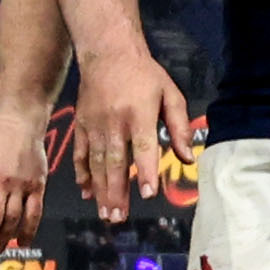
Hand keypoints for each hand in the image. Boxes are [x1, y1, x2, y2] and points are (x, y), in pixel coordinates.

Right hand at [75, 53, 193, 216]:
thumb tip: (188, 158)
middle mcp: (114, 122)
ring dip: (100, 190)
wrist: (107, 52)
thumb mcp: (170, 94)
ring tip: (105, 213)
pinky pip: (81, 153)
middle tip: (118, 217)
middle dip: (116, 192)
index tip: (146, 194)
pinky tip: (87, 191)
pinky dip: (82, 174)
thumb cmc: (144, 74)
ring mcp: (94, 125)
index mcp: (139, 114)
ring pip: (96, 163)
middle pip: (115, 162)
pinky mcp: (81, 125)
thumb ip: (179, 127)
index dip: (144, 171)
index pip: (142, 148)